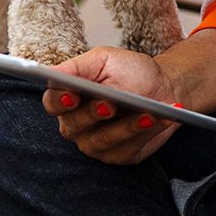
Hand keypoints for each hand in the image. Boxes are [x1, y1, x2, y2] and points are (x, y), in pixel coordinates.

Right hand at [39, 46, 184, 164]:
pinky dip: (143, 133)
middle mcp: (77, 125)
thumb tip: (53, 71)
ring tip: (147, 114)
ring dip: (126, 126)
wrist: (163, 87)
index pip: (52, 103)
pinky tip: (157, 120)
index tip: (72, 95)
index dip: (59, 101)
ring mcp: (96, 143)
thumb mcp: (106, 60)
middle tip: (110, 104)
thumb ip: (79, 66)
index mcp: (69, 97)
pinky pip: (126, 149)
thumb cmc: (131, 72)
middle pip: (73, 126)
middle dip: (93, 114)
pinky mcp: (119, 155)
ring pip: (102, 141)